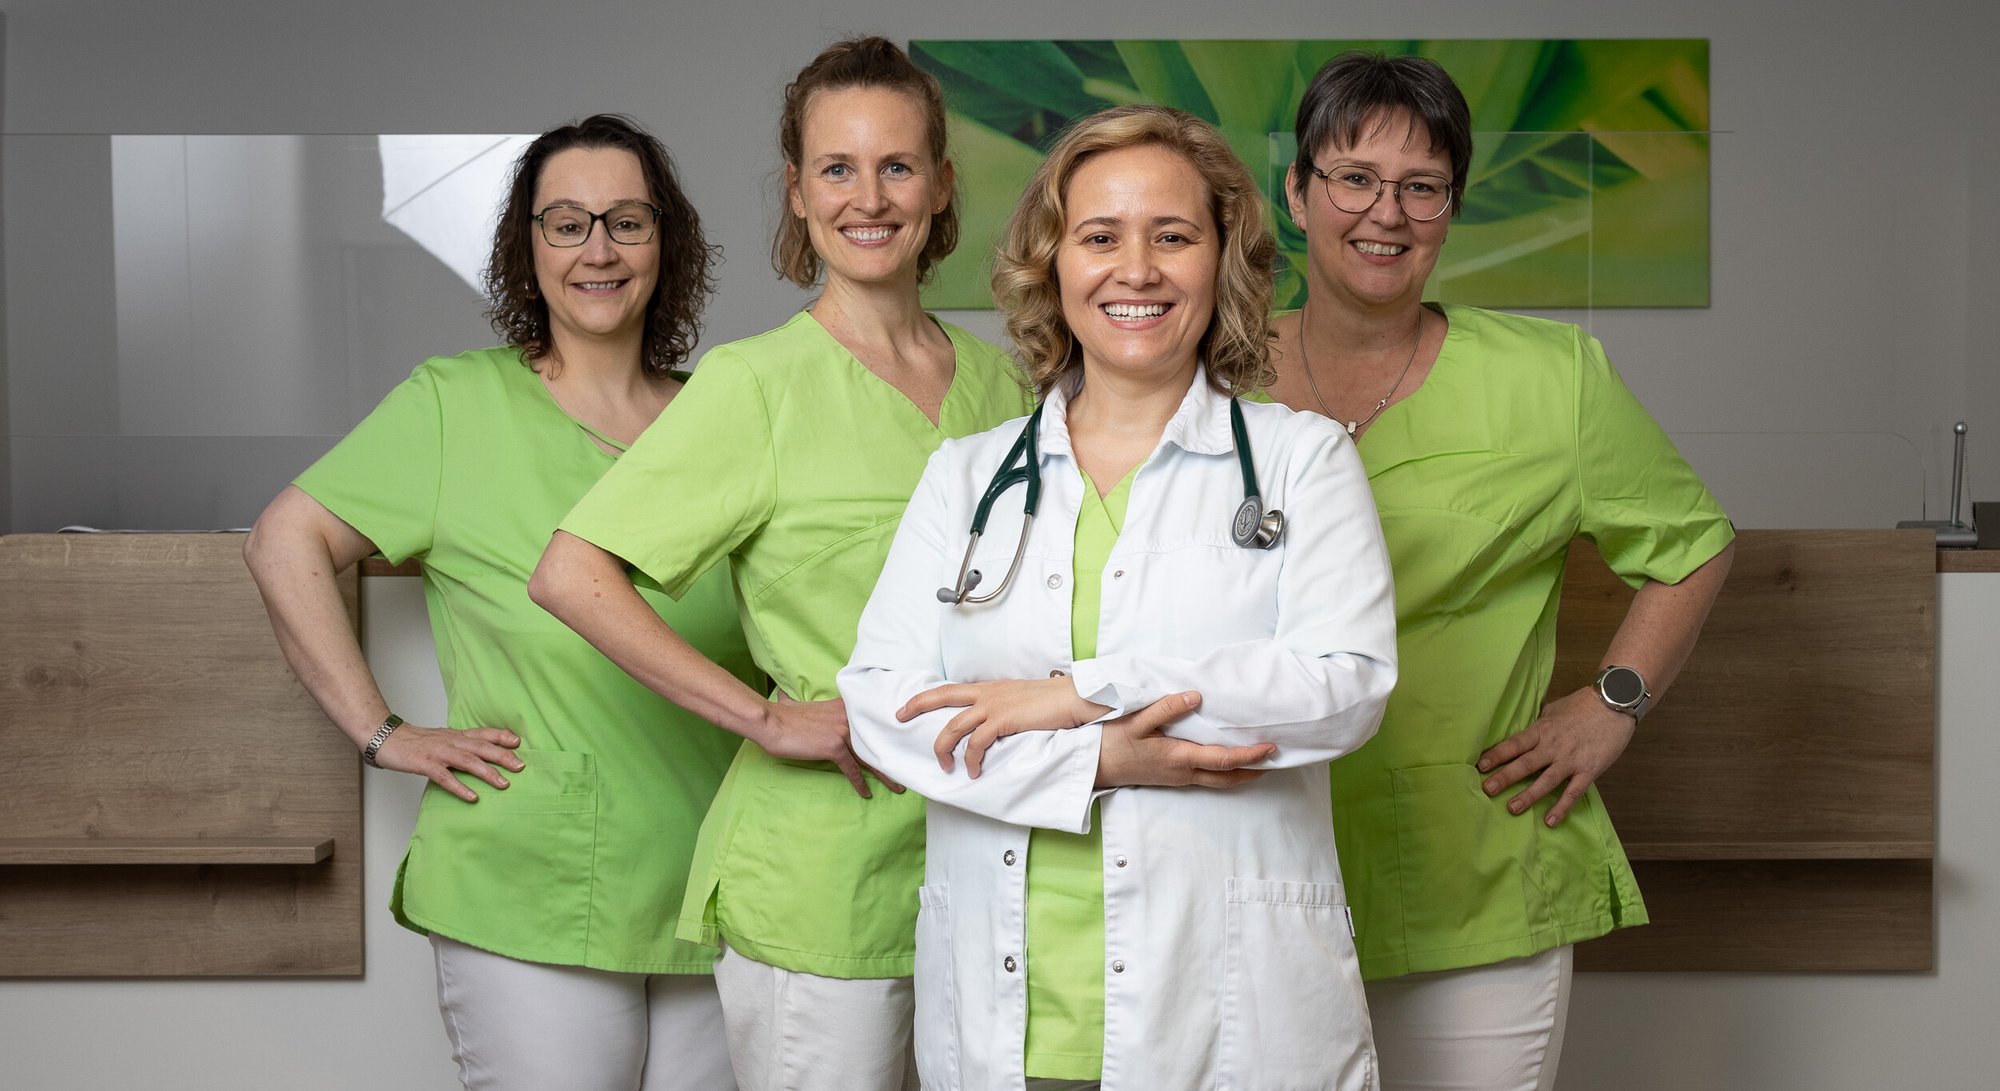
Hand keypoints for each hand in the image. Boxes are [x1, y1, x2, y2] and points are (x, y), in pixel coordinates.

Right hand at [374, 723, 523, 802]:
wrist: (386, 738)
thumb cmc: (416, 742)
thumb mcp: (443, 738)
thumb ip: (461, 745)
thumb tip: (481, 754)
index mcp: (456, 735)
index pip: (483, 733)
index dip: (501, 736)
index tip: (519, 742)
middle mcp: (450, 741)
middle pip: (481, 747)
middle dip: (503, 756)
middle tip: (520, 767)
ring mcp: (438, 753)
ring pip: (467, 761)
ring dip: (487, 772)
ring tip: (504, 784)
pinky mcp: (424, 764)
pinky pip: (445, 777)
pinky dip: (460, 787)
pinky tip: (472, 797)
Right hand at [760, 693, 904, 798]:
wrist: (772, 723)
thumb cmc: (782, 717)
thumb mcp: (796, 705)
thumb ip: (798, 702)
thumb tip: (783, 696)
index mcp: (844, 707)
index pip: (872, 722)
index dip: (887, 734)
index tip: (900, 744)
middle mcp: (848, 717)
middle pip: (876, 740)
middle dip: (893, 756)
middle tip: (907, 769)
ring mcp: (843, 731)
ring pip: (871, 756)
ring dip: (886, 774)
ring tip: (898, 787)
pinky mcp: (835, 747)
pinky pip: (852, 769)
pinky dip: (860, 783)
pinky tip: (866, 793)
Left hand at [902, 678, 1110, 776]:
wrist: (1075, 698)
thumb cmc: (1054, 702)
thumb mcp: (1022, 701)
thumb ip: (1005, 709)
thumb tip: (995, 725)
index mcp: (990, 688)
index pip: (951, 689)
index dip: (927, 696)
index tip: (909, 704)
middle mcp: (988, 693)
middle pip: (942, 697)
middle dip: (917, 706)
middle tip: (899, 717)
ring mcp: (994, 705)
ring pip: (954, 726)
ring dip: (944, 748)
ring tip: (945, 766)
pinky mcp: (1004, 720)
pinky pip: (977, 743)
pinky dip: (971, 759)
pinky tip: (974, 771)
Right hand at [1094, 692, 1275, 788]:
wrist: (1094, 767)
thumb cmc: (1113, 742)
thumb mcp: (1137, 721)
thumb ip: (1166, 708)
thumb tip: (1196, 697)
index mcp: (1179, 758)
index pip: (1224, 760)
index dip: (1250, 756)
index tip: (1270, 748)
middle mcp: (1183, 773)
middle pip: (1228, 778)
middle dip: (1253, 770)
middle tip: (1275, 759)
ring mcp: (1177, 779)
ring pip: (1218, 782)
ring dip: (1240, 774)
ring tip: (1258, 762)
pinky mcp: (1171, 778)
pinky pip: (1206, 779)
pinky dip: (1224, 773)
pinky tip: (1225, 762)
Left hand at [1476, 687, 1636, 826]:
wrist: (1615, 703)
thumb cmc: (1583, 704)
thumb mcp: (1554, 709)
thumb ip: (1540, 723)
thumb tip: (1526, 732)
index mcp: (1543, 729)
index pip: (1515, 744)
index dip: (1497, 755)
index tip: (1480, 766)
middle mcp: (1553, 746)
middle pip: (1525, 763)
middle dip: (1504, 777)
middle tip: (1486, 790)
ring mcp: (1571, 760)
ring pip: (1546, 780)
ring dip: (1528, 796)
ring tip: (1511, 808)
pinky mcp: (1589, 770)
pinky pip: (1573, 792)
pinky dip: (1562, 807)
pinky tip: (1550, 821)